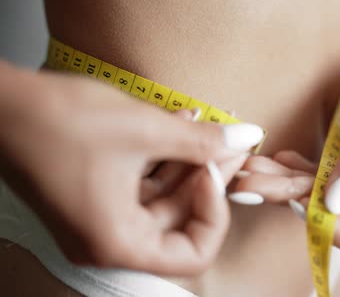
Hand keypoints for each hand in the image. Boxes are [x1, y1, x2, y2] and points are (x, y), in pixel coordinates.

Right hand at [0, 64, 264, 274]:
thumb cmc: (57, 122)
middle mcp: (107, 239)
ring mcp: (99, 217)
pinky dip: (163, 156)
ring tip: (209, 124)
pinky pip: (141, 182)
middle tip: (229, 140)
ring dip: (188, 159)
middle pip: (178, 219)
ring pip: (162, 197)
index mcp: (117, 243)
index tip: (214, 171)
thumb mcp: (145, 130)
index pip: (192, 253)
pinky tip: (181, 122)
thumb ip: (203, 141)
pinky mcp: (94, 194)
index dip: (215, 213)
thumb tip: (245, 137)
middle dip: (207, 174)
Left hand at [232, 29, 339, 260]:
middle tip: (249, 183)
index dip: (337, 234)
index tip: (300, 204)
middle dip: (292, 200)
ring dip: (286, 184)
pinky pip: (323, 176)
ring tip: (250, 168)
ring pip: (323, 196)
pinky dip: (298, 168)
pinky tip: (277, 158)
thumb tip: (334, 204)